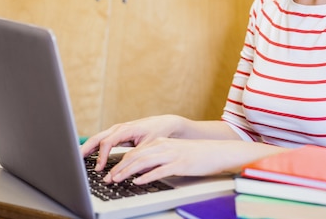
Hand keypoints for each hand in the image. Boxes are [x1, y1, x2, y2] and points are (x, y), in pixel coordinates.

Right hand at [80, 115, 184, 170]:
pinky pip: (103, 141)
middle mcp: (120, 128)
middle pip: (98, 137)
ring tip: (77, 159)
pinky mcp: (119, 135)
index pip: (107, 142)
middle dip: (86, 149)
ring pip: (98, 138)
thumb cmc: (159, 132)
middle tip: (76, 160)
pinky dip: (95, 148)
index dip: (101, 156)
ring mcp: (118, 131)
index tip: (99, 168)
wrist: (166, 124)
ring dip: (88, 148)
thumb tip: (128, 169)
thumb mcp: (150, 145)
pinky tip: (88, 156)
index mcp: (126, 129)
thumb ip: (137, 155)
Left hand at [104, 138, 289, 184]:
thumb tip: (140, 169)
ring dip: (128, 172)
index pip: (135, 151)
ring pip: (144, 162)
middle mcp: (164, 146)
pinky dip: (146, 176)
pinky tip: (137, 182)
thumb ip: (157, 158)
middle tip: (108, 178)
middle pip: (136, 156)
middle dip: (119, 168)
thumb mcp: (173, 152)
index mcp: (161, 142)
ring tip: (117, 180)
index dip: (120, 162)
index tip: (110, 172)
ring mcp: (172, 154)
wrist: (217, 153)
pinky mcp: (180, 164)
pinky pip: (160, 171)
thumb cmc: (195, 155)